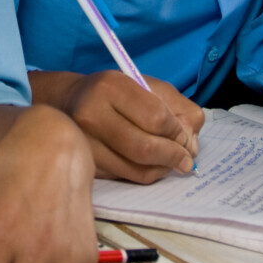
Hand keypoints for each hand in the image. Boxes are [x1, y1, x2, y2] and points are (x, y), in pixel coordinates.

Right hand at [31, 70, 199, 182]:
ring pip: (137, 169)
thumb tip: (191, 145)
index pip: (156, 117)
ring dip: (163, 169)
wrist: (71, 100)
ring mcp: (85, 142)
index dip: (178, 131)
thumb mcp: (149, 85)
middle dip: (174, 156)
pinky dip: (146, 174)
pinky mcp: (86, 162)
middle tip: (186, 159)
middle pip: (145, 148)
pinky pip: (126, 177)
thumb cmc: (117, 92)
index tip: (184, 135)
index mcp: (111, 87)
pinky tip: (151, 164)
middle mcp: (92, 114)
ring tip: (171, 161)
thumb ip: (179, 109)